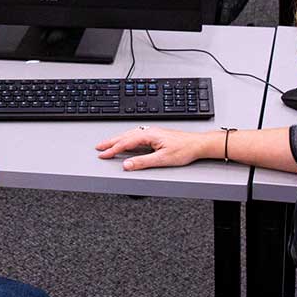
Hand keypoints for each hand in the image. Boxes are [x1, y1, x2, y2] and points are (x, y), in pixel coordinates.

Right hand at [94, 126, 212, 170]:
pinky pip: (136, 136)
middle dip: (110, 142)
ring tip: (108, 145)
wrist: (197, 144)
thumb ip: (142, 162)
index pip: (125, 142)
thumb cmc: (184, 150)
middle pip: (125, 136)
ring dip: (117, 140)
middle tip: (98, 147)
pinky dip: (126, 139)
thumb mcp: (162, 159)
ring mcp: (152, 132)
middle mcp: (149, 131)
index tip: (103, 155)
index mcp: (148, 135)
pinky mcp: (155, 135)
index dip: (113, 149)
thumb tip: (127, 165)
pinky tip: (125, 142)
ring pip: (129, 135)